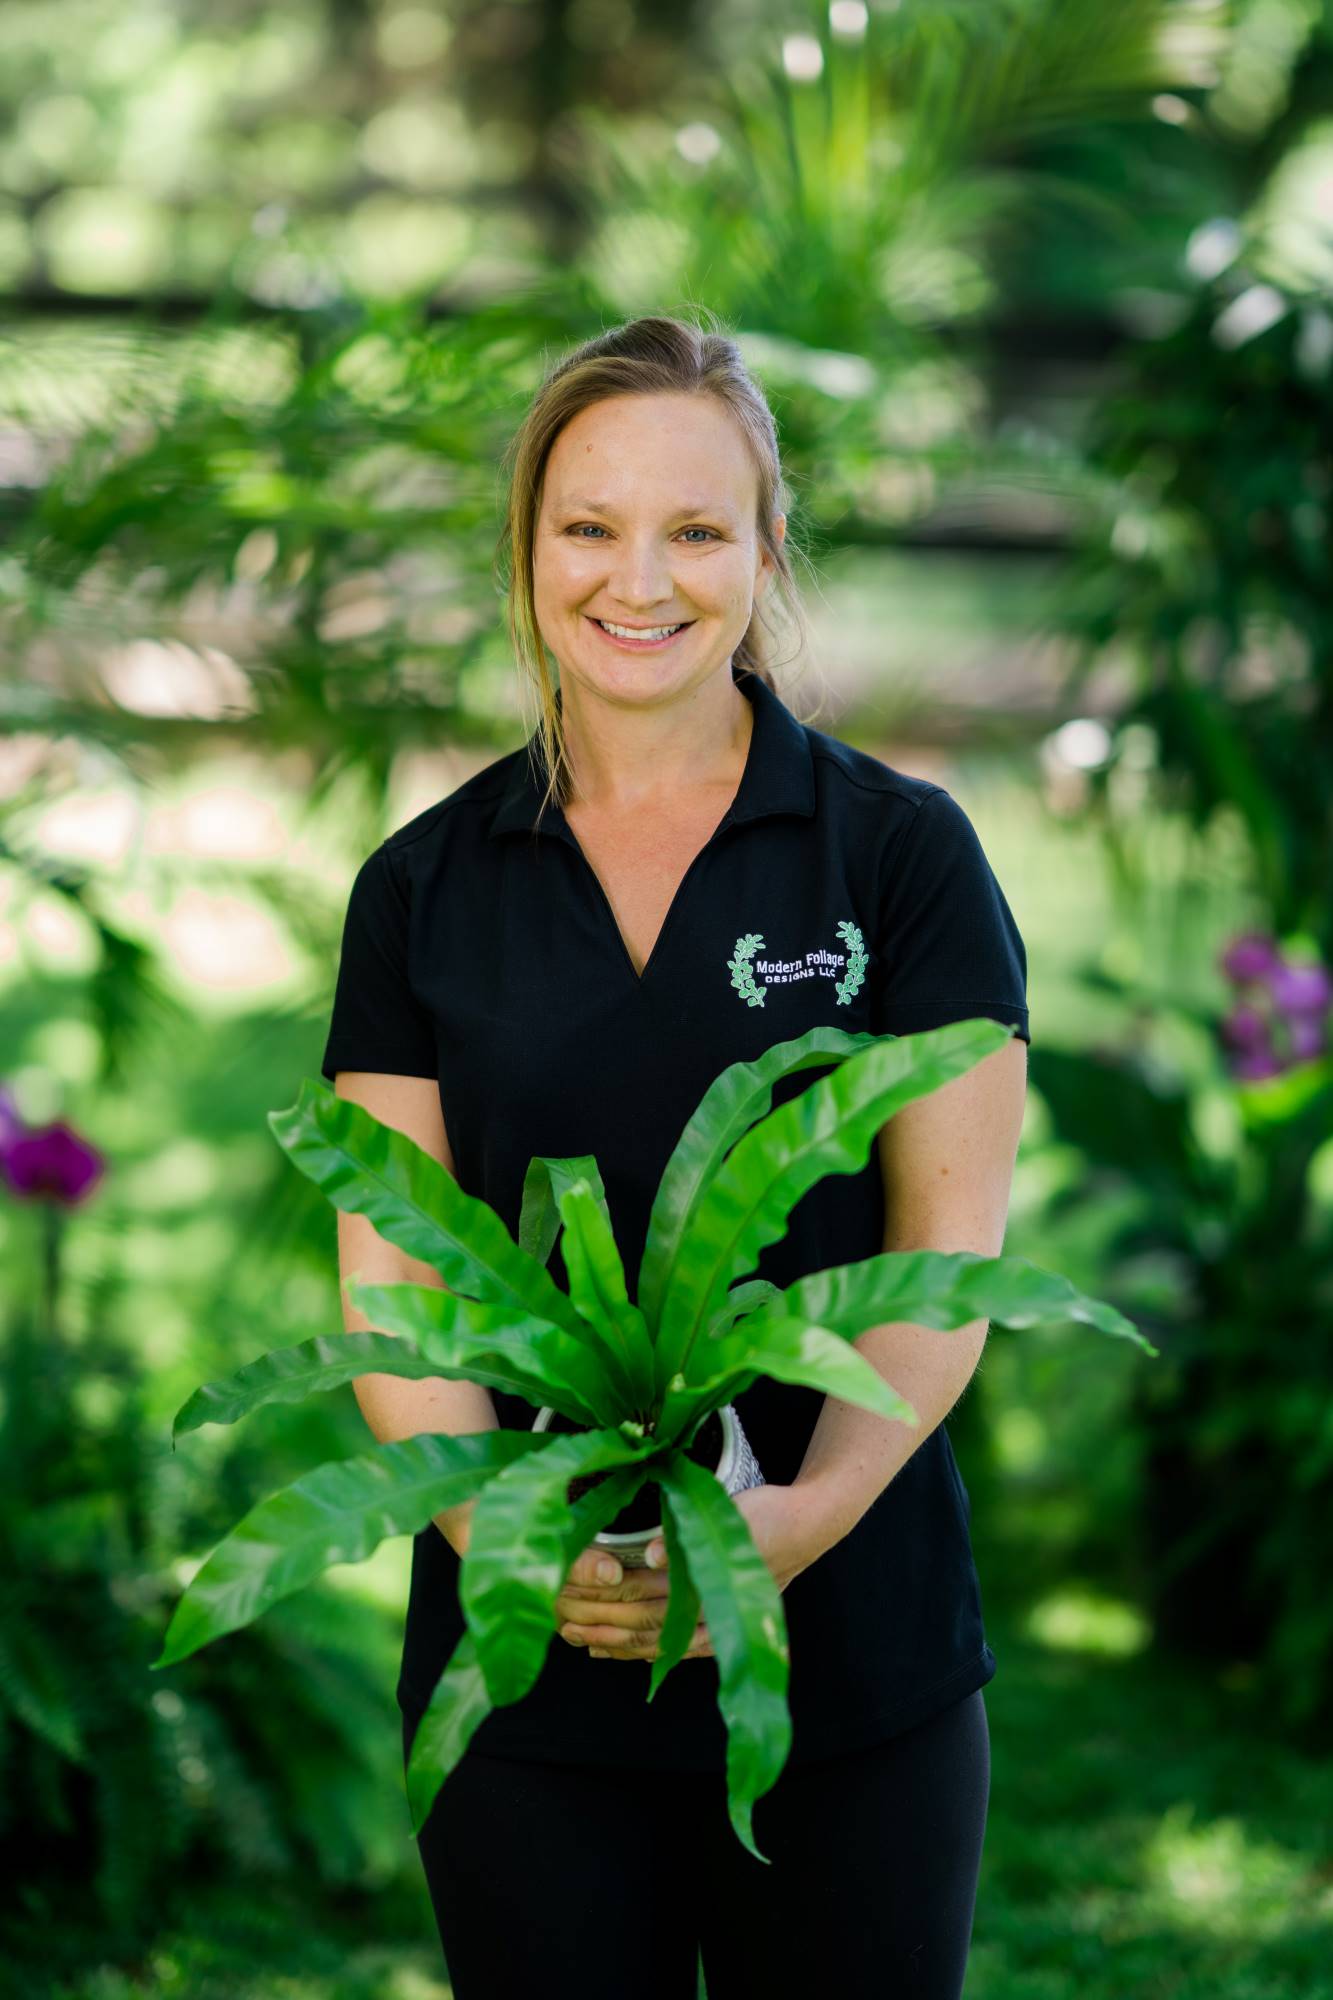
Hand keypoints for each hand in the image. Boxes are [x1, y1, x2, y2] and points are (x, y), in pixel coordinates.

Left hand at [556, 1484, 823, 1661]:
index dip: (606, 1599)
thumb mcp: (732, 1513)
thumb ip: (688, 1532)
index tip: (573, 1597)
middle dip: (603, 1626)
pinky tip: (629, 1654)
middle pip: (644, 1623)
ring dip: (619, 1643)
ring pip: (659, 1641)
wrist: (811, 1525)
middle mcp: (708, 1608)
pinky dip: (651, 1653)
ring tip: (584, 1643)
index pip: (643, 1595)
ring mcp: (717, 1620)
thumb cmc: (770, 1515)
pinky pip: (682, 1648)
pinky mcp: (722, 1621)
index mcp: (704, 1581)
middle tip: (564, 1625)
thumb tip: (648, 1549)